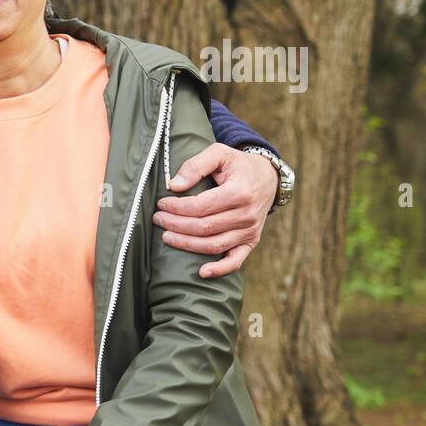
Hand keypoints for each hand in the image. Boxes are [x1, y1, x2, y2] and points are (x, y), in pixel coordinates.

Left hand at [152, 143, 277, 277]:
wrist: (267, 177)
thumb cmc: (238, 165)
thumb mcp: (219, 153)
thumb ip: (196, 165)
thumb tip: (174, 185)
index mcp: (239, 192)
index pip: (201, 207)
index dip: (177, 208)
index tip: (161, 204)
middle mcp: (247, 215)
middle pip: (204, 227)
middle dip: (176, 225)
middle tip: (157, 219)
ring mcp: (250, 231)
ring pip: (213, 245)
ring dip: (186, 244)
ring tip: (166, 237)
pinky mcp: (251, 242)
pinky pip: (236, 261)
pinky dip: (219, 269)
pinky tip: (201, 272)